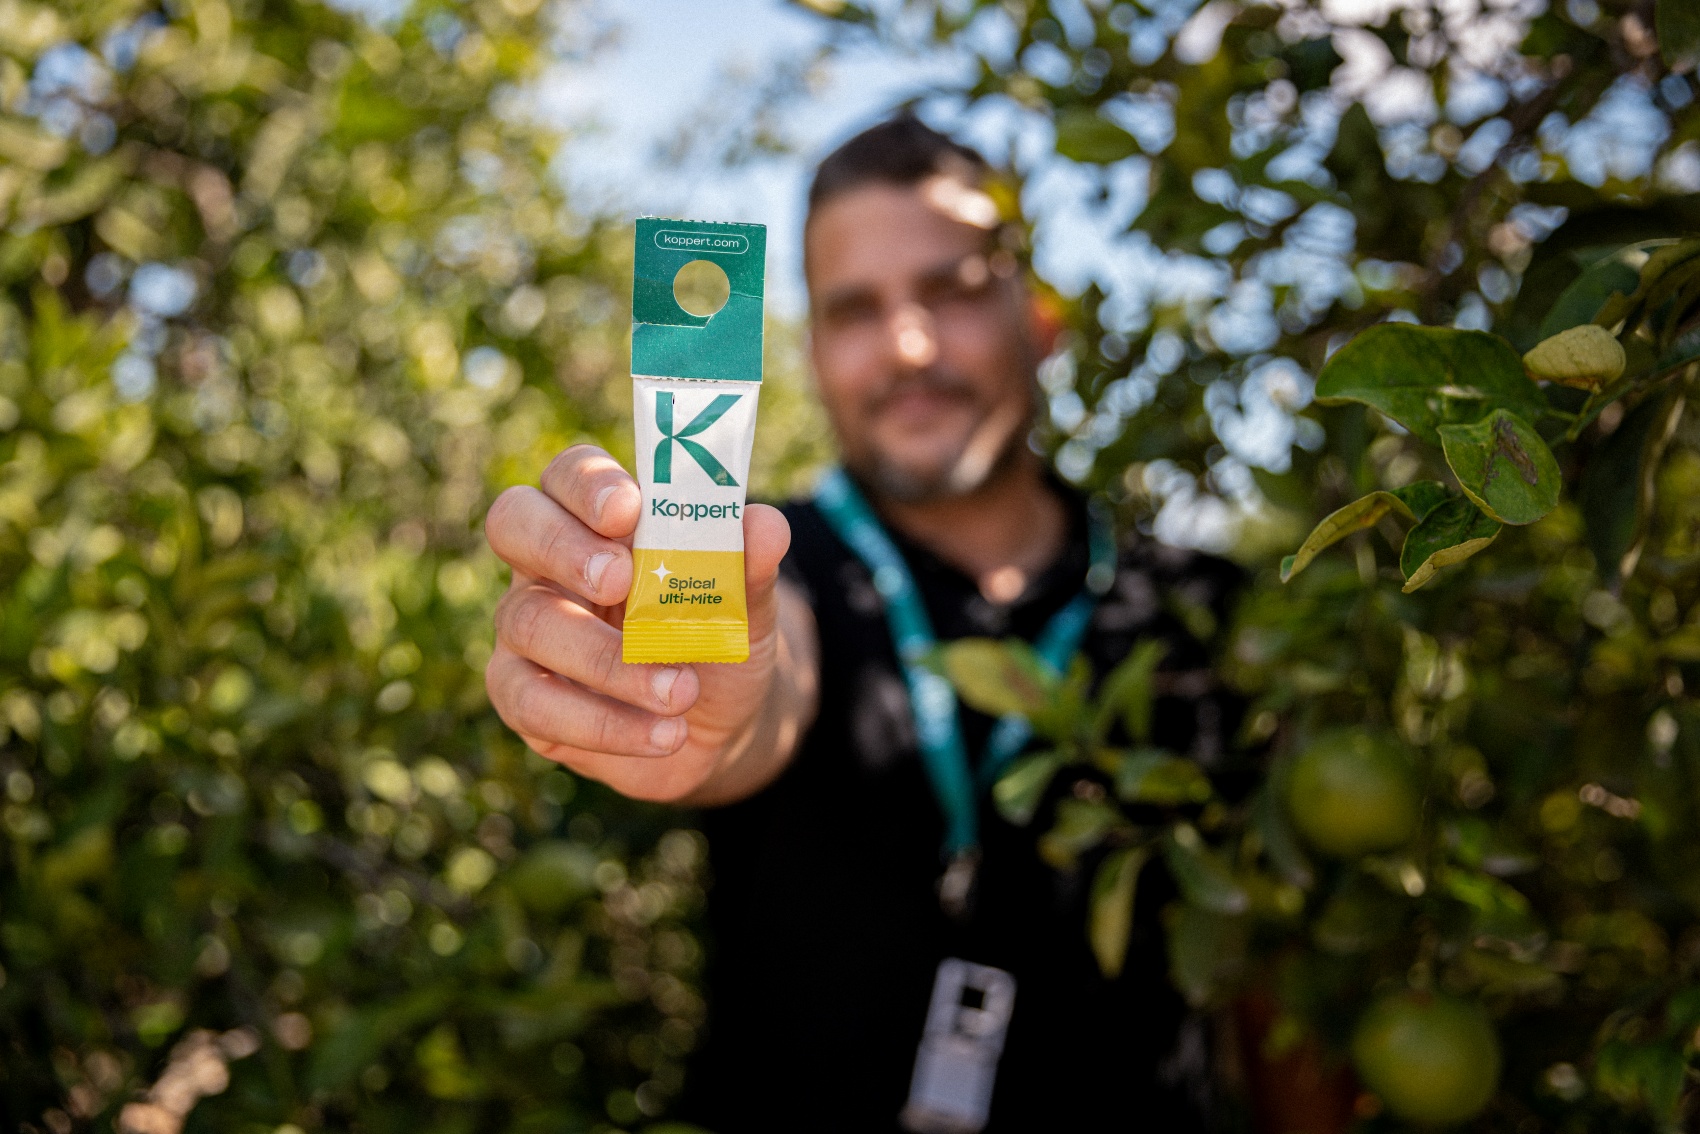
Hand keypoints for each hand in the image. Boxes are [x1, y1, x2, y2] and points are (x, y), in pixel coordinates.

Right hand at [484, 445, 813, 803]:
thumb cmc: (718, 637)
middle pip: (513, 522)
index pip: (569, 474)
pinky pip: (534, 702)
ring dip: (607, 660)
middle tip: (619, 579)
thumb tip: (766, 526)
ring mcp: (527, 629)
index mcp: (598, 520)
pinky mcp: (523, 696)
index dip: (588, 483)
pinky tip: (664, 734)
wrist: (719, 721)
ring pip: (528, 622)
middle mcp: (548, 564)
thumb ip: (750, 566)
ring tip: (681, 691)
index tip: (629, 509)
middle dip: (563, 546)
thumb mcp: (746, 605)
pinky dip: (604, 723)